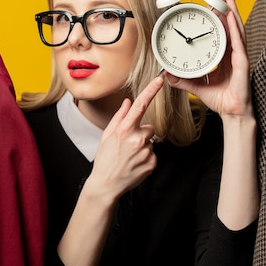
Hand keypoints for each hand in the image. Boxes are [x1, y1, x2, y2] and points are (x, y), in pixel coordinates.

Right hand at [90, 76, 164, 199]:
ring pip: (151, 141)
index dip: (151, 91)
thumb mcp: (108, 135)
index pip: (140, 105)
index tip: (159, 80)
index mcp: (125, 129)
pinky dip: (146, 158)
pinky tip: (135, 163)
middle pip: (149, 128)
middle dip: (141, 134)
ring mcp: (146, 151)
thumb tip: (128, 102)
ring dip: (143, 146)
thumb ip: (120, 116)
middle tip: (127, 146)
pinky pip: (153, 154)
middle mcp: (137, 138)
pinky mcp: (152, 163)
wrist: (106, 184)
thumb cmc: (105, 159)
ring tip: (130, 156)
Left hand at [164, 0, 252, 119]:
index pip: (220, 34)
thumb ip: (183, 80)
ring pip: (236, 29)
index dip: (217, 20)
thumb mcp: (197, 87)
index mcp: (224, 58)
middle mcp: (233, 54)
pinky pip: (238, 42)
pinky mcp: (243, 62)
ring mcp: (239, 56)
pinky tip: (231, 16)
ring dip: (232, 12)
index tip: (210, 8)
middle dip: (225, 10)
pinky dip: (235, 28)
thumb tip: (167, 74)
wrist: (232, 112)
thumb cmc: (220, 100)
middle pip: (229, 27)